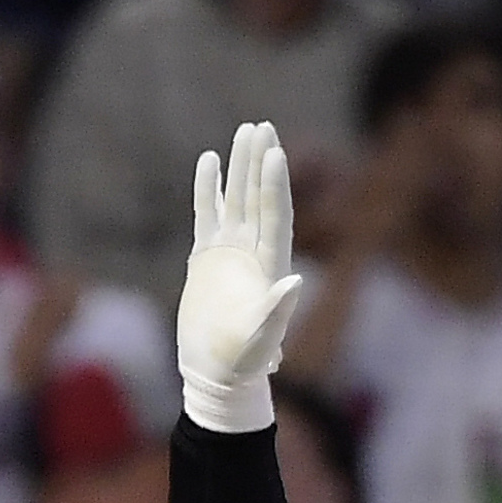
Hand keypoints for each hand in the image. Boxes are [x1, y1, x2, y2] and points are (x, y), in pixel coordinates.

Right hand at [176, 121, 311, 429]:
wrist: (216, 376)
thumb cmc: (243, 364)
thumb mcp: (262, 342)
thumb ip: (278, 312)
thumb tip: (296, 283)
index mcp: (270, 267)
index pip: (275, 216)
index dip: (275, 185)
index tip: (276, 153)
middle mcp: (252, 253)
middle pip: (257, 198)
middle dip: (260, 162)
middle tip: (262, 126)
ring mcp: (229, 253)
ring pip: (235, 199)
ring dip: (239, 166)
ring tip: (245, 130)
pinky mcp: (206, 258)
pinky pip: (207, 214)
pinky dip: (208, 188)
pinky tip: (209, 160)